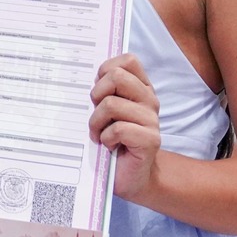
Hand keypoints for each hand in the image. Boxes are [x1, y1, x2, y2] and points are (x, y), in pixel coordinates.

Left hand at [91, 53, 163, 202]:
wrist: (130, 176)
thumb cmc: (114, 141)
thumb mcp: (106, 112)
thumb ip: (104, 91)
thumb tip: (84, 75)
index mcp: (140, 88)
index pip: (128, 60)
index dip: (106, 70)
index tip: (98, 90)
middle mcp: (149, 100)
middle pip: (116, 76)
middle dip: (97, 94)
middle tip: (97, 114)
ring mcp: (152, 119)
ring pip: (111, 104)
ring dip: (97, 122)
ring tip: (100, 134)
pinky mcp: (150, 139)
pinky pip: (118, 129)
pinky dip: (106, 138)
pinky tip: (109, 146)